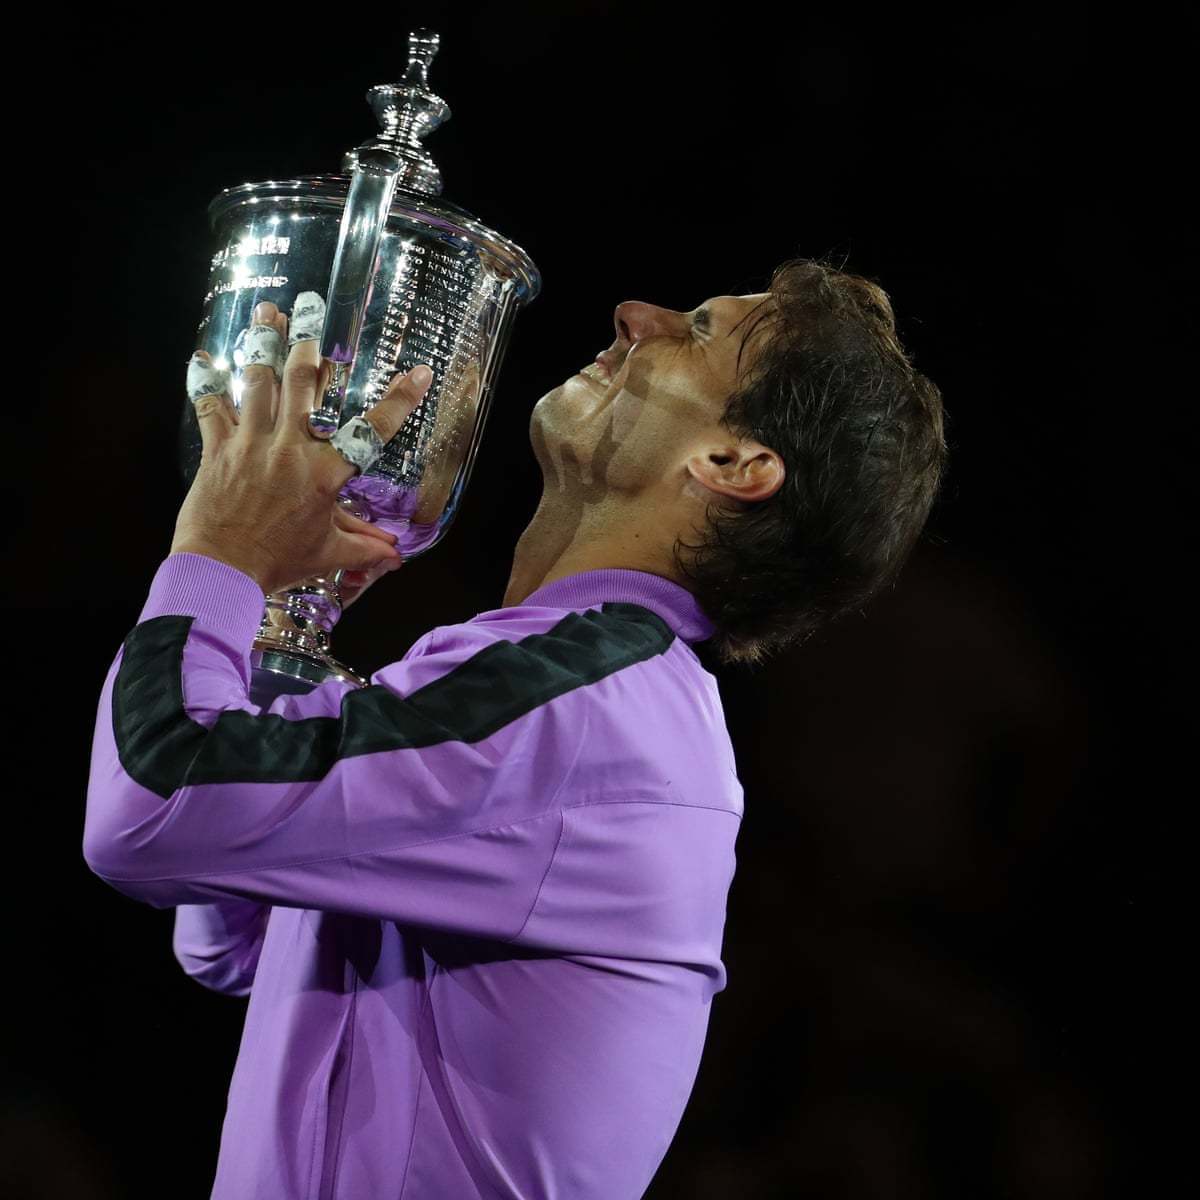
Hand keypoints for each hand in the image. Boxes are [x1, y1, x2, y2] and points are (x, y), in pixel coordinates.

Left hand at [172, 302, 431, 596]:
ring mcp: (251, 444)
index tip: (419, 374)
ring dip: (262, 343)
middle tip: (312, 306)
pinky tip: (201, 357)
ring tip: (266, 311)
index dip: (399, 401)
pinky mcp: (218, 450)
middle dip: (308, 342)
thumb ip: (363, 546)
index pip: (370, 432)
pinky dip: (205, 382)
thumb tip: (394, 555)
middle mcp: (290, 450)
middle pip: (303, 384)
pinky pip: (210, 407)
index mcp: (325, 475)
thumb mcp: (328, 553)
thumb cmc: (277, 563)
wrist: (221, 571)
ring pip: (258, 382)